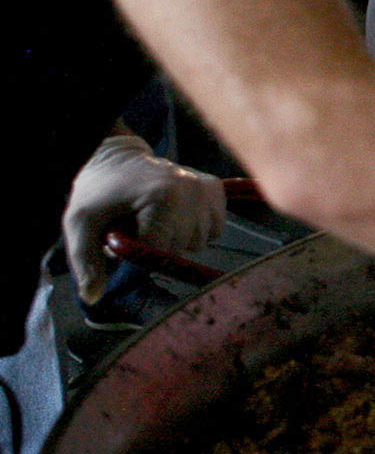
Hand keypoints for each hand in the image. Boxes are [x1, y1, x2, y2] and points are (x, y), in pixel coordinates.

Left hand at [62, 135, 226, 303]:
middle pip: (179, 248)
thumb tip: (92, 296)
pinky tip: (174, 218)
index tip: (119, 236)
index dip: (135, 251)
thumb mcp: (81, 224)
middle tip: (133, 226)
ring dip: (175, 239)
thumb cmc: (97, 191)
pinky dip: (194, 230)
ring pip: (198, 242)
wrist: (115, 157)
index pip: (159, 250)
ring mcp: (206, 189)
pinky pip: (213, 229)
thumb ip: (86, 261)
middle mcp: (192, 191)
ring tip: (152, 220)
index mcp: (163, 197)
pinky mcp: (215, 189)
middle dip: (155, 245)